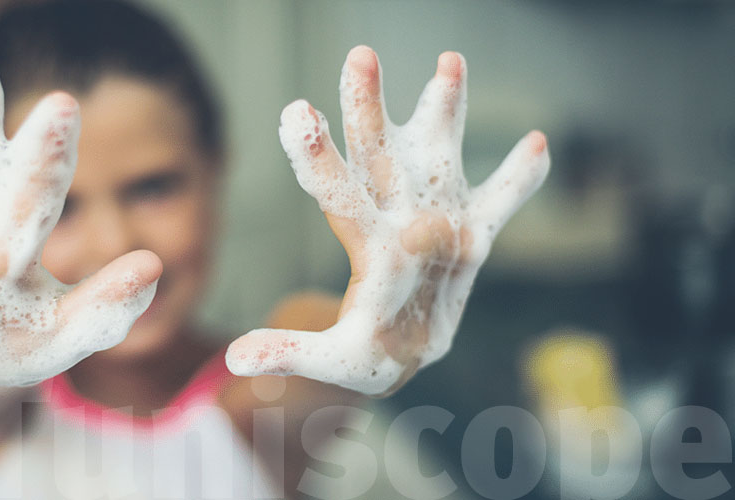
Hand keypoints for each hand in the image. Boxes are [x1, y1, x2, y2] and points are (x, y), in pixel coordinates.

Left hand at [226, 46, 549, 395]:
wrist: (404, 353)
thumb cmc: (363, 354)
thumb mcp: (329, 358)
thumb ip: (289, 351)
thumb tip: (234, 359)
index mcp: (365, 243)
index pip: (337, 193)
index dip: (317, 157)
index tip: (294, 112)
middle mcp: (397, 217)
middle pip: (379, 155)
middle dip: (370, 108)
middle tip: (359, 56)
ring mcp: (438, 220)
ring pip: (439, 156)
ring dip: (446, 111)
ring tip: (449, 59)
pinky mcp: (475, 237)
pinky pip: (501, 203)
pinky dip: (519, 180)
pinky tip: (538, 143)